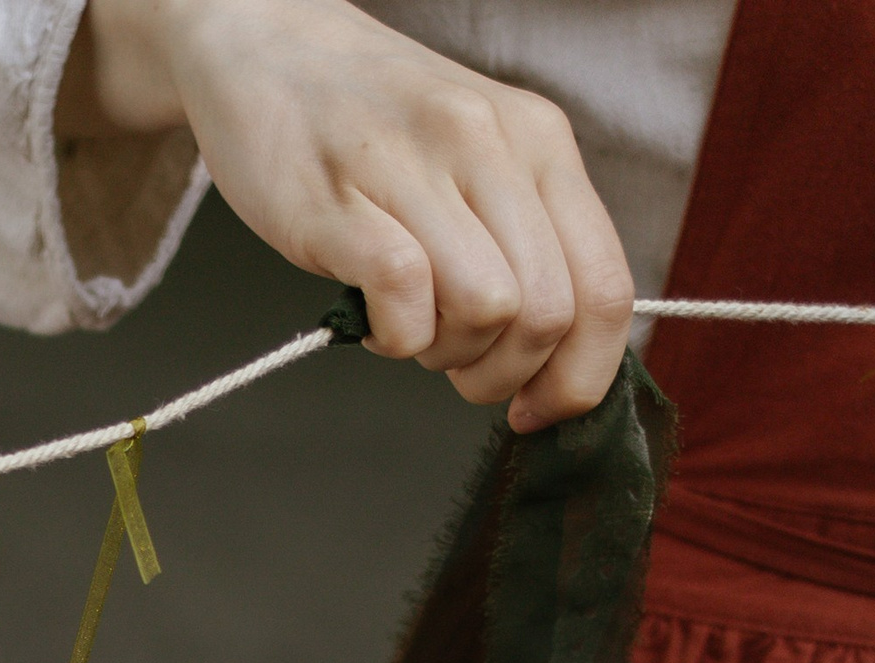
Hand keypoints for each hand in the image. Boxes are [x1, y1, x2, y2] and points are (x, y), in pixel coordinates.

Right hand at [59, 0, 633, 427]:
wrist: (269, 43)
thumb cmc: (374, 124)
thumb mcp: (480, 163)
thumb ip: (528, 243)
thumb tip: (554, 359)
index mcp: (540, 142)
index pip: (605, 288)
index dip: (580, 376)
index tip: (538, 407)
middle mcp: (489, 146)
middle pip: (546, 314)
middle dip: (505, 373)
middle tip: (458, 365)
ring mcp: (414, 167)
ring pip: (485, 308)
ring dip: (447, 353)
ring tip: (412, 327)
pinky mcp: (339, 200)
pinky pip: (405, 294)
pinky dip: (394, 335)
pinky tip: (375, 318)